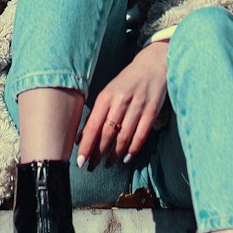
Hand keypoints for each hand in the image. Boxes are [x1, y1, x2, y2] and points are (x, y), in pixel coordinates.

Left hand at [76, 39, 168, 169]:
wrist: (153, 65)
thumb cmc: (126, 81)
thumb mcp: (108, 93)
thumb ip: (96, 114)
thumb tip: (81, 138)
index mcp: (106, 96)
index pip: (93, 126)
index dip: (86, 146)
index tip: (80, 161)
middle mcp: (121, 101)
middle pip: (107, 134)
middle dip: (98, 154)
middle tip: (92, 167)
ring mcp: (137, 107)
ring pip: (123, 137)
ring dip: (115, 154)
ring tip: (109, 164)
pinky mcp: (152, 111)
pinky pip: (141, 135)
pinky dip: (133, 149)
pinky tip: (127, 157)